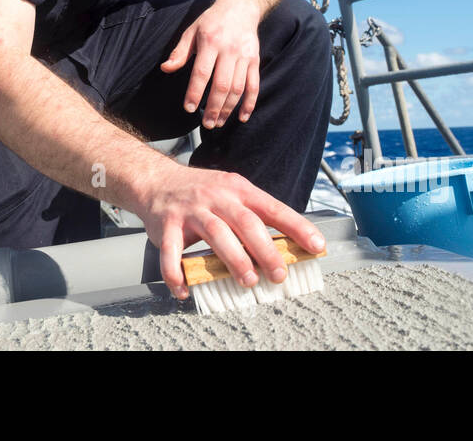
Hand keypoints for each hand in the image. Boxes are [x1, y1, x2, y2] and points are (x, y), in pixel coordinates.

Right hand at [134, 165, 325, 298]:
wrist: (156, 180)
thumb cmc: (200, 192)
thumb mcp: (230, 192)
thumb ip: (252, 215)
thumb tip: (285, 246)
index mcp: (238, 190)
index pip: (273, 208)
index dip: (297, 227)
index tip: (316, 246)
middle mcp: (216, 197)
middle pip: (246, 223)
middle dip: (266, 251)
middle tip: (279, 275)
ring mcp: (191, 211)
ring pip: (217, 234)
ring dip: (234, 260)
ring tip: (248, 281)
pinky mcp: (168, 225)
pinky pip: (172, 254)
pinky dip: (177, 274)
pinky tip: (185, 291)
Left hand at [160, 0, 261, 127]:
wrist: (241, 7)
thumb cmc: (212, 21)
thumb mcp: (192, 31)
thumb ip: (180, 52)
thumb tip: (165, 68)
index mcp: (210, 42)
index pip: (202, 72)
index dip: (195, 92)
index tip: (189, 108)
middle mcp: (229, 50)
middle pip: (221, 84)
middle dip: (214, 107)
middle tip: (206, 124)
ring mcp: (244, 56)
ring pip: (238, 88)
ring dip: (228, 108)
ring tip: (219, 122)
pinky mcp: (255, 61)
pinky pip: (254, 85)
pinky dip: (249, 103)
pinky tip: (242, 117)